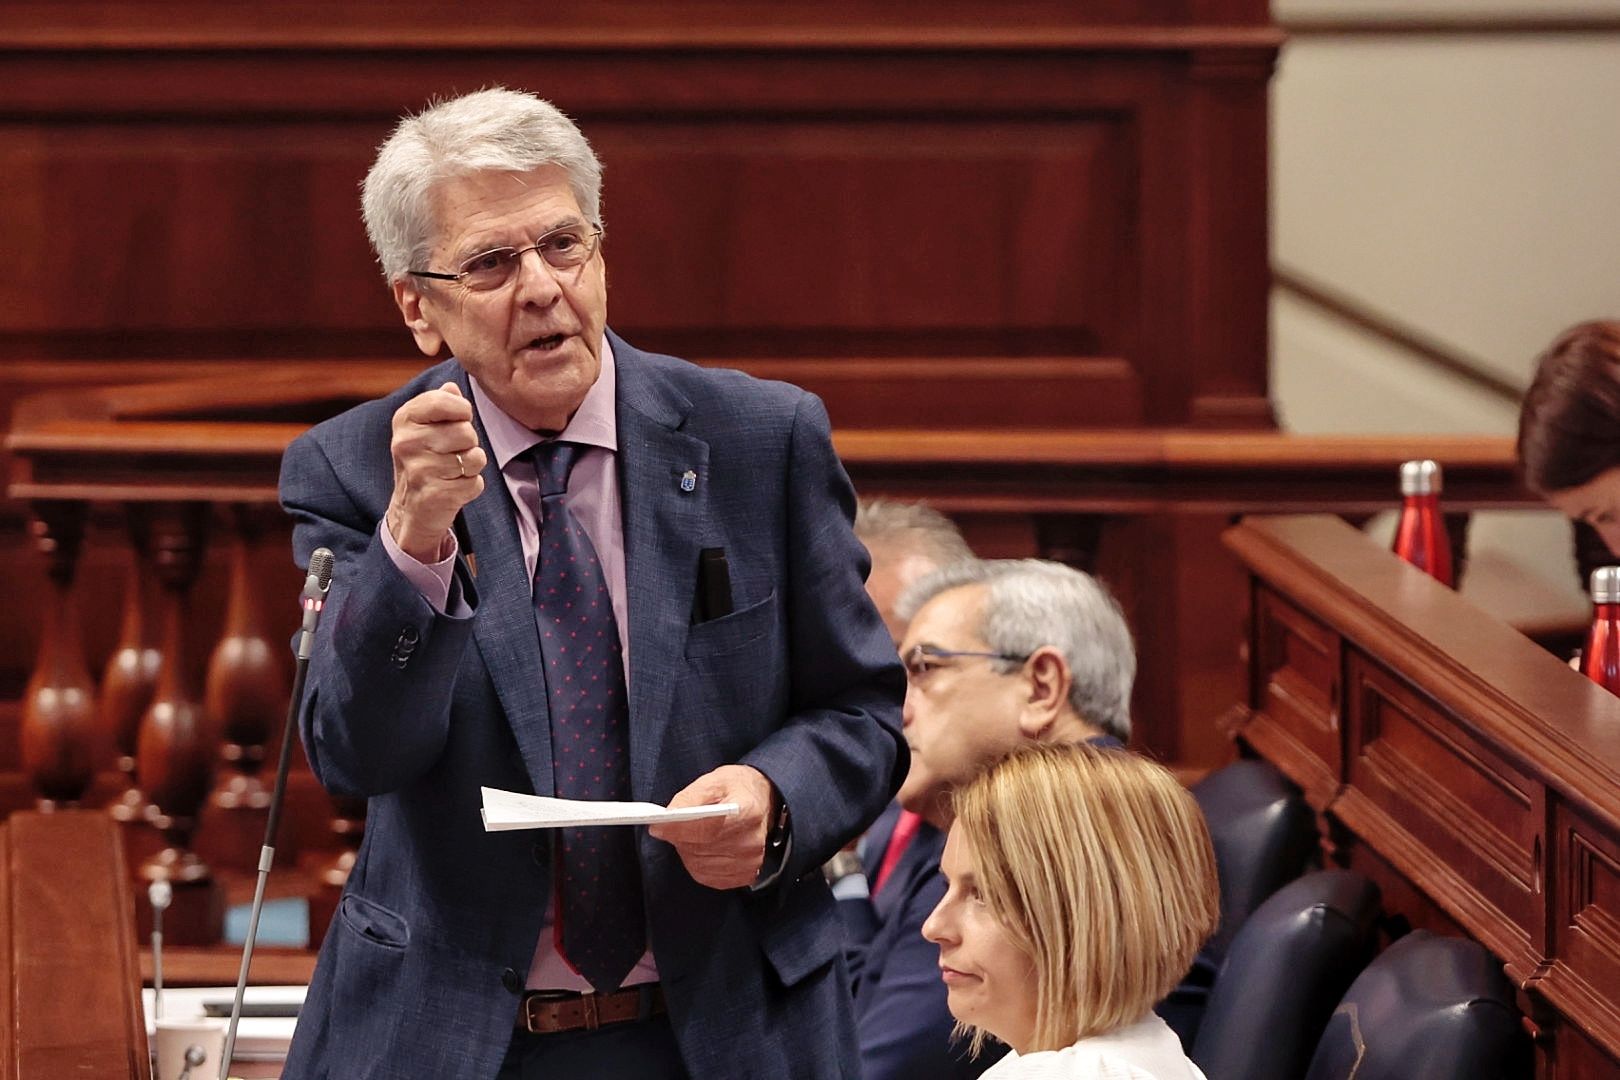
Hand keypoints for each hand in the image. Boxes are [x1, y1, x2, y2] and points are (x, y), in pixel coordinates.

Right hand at [386, 382, 485, 561]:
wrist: (412, 507)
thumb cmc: (425, 459)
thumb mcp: (426, 427)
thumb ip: (440, 404)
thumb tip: (452, 388)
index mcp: (404, 419)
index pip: (446, 401)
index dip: (463, 411)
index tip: (458, 420)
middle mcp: (406, 443)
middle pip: (466, 432)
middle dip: (468, 443)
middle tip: (451, 453)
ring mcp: (418, 470)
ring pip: (474, 457)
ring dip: (471, 466)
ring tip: (452, 470)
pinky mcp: (434, 495)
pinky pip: (476, 483)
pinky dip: (471, 486)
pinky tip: (452, 487)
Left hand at [649, 764, 774, 889]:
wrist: (763, 800)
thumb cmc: (737, 788)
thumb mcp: (714, 781)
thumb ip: (690, 797)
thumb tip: (668, 816)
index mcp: (748, 812)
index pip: (706, 829)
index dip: (678, 829)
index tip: (657, 826)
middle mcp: (752, 841)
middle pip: (700, 848)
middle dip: (680, 837)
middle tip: (674, 825)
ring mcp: (750, 862)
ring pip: (699, 864)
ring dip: (687, 851)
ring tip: (691, 834)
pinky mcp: (745, 875)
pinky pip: (707, 876)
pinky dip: (697, 863)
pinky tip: (702, 848)